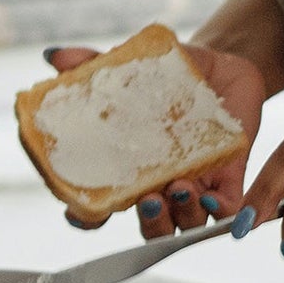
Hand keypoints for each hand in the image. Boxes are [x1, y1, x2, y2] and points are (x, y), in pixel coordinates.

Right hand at [44, 43, 264, 236]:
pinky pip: (227, 211)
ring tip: (181, 187)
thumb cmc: (167, 75)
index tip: (78, 212)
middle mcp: (157, 185)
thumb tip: (54, 56)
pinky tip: (211, 196)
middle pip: (147, 226)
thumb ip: (92, 64)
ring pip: (184, 225)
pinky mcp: (229, 177)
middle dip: (147, 222)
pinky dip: (220, 212)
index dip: (85, 218)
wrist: (220, 65)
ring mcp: (193, 185)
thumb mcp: (129, 68)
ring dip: (180, 215)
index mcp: (126, 170)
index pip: (98, 208)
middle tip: (147, 200)